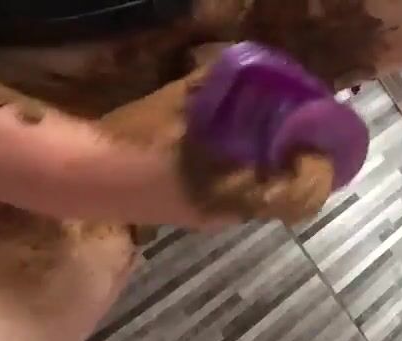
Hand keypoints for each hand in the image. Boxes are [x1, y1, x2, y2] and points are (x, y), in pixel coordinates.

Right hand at [98, 44, 334, 227]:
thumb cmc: (139, 142)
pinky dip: (243, 170)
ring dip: (269, 167)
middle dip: (295, 163)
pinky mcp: (188, 213)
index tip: (317, 136)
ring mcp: (209, 218)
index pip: (303, 194)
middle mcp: (231, 214)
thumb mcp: (184, 103)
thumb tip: (237, 60)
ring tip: (263, 130)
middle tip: (294, 129)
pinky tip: (224, 142)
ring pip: (258, 196)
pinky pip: (233, 194)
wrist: (81, 178)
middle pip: (285, 197)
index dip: (319, 167)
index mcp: (240, 194)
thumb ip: (220, 81)